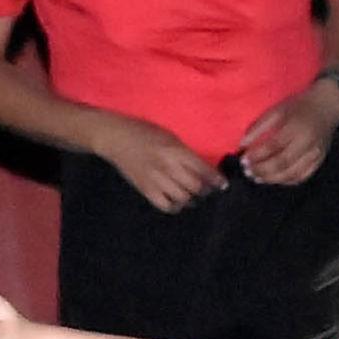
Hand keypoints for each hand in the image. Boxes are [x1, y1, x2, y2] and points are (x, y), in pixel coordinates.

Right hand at [94, 114, 225, 211]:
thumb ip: (186, 154)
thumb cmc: (144, 133)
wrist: (116, 137)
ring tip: (192, 196)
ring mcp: (156, 180)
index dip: (216, 180)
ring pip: (183, 199)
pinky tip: (176, 201)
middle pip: (196, 187)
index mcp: (176, 151)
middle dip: (205, 191)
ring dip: (191, 199)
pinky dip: (175, 206)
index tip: (222, 185)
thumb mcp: (170, 137)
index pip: (203, 170)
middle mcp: (168, 167)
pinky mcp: (146, 189)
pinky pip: (166, 206)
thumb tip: (203, 169)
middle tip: (206, 190)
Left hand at [238, 81, 338, 185]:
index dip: (257, 155)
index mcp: (296, 127)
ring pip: (292, 174)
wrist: (327, 107)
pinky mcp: (319, 161)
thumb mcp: (277, 110)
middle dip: (262, 170)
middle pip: (283, 163)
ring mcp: (315, 154)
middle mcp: (307, 143)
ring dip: (272, 179)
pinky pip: (302, 177)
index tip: (244, 159)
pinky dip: (286, 181)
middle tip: (248, 172)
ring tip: (257, 178)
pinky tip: (274, 179)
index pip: (274, 146)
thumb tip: (243, 144)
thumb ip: (259, 126)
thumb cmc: (299, 106)